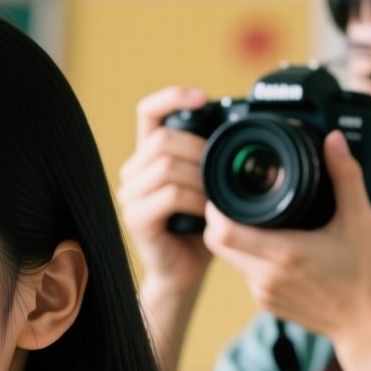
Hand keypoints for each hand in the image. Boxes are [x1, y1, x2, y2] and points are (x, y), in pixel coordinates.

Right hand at [118, 86, 215, 294]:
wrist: (184, 273)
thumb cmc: (200, 228)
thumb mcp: (209, 184)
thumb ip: (211, 157)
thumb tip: (240, 127)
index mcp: (149, 157)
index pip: (148, 112)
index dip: (172, 97)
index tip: (202, 98)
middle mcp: (133, 172)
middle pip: (162, 139)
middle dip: (199, 149)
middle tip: (223, 170)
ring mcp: (130, 196)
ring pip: (166, 165)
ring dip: (200, 177)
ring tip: (217, 193)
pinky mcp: (136, 218)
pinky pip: (169, 195)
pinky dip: (195, 200)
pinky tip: (208, 211)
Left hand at [203, 131, 370, 353]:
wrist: (370, 327)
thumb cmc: (369, 276)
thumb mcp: (361, 221)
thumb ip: (345, 176)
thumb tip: (333, 140)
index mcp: (284, 253)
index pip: (223, 230)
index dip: (215, 208)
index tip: (223, 190)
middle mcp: (265, 276)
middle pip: (218, 243)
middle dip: (219, 219)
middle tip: (233, 199)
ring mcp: (263, 293)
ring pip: (230, 258)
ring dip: (235, 238)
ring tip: (254, 218)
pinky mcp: (266, 304)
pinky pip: (245, 273)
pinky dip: (250, 257)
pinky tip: (271, 244)